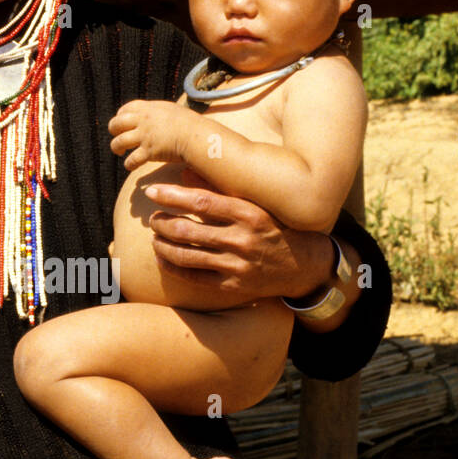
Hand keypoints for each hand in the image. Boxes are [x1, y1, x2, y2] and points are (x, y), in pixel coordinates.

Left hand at [109, 100, 190, 169]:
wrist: (196, 135)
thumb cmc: (189, 124)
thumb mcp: (170, 110)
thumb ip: (158, 113)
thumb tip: (155, 115)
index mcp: (148, 108)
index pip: (124, 109)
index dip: (120, 117)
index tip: (122, 124)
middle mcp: (143, 121)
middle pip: (116, 124)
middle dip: (113, 131)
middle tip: (118, 138)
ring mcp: (144, 136)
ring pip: (119, 142)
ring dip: (116, 148)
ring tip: (120, 152)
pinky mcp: (148, 152)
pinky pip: (131, 160)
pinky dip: (129, 164)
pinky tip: (131, 165)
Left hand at [142, 173, 335, 307]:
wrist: (304, 266)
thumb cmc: (276, 228)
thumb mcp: (256, 204)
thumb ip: (221, 189)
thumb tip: (186, 172)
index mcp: (249, 214)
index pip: (201, 202)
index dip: (172, 196)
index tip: (152, 191)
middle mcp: (242, 239)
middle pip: (188, 230)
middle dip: (162, 223)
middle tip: (153, 218)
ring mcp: (237, 265)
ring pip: (186, 255)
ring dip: (162, 245)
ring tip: (154, 237)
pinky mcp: (233, 286)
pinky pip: (194, 277)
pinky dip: (172, 267)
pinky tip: (161, 258)